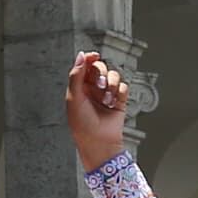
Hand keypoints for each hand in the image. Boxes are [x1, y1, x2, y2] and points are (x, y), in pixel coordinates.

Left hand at [62, 52, 132, 168]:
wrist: (99, 142)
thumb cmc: (82, 124)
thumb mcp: (74, 98)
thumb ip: (76, 75)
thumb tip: (81, 55)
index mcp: (79, 87)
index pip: (84, 66)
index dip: (89, 58)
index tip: (93, 56)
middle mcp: (93, 89)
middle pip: (100, 68)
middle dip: (101, 73)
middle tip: (100, 84)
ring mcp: (106, 94)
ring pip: (113, 75)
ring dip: (111, 84)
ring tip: (107, 98)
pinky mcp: (119, 100)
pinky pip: (123, 86)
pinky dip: (119, 92)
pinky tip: (113, 103)